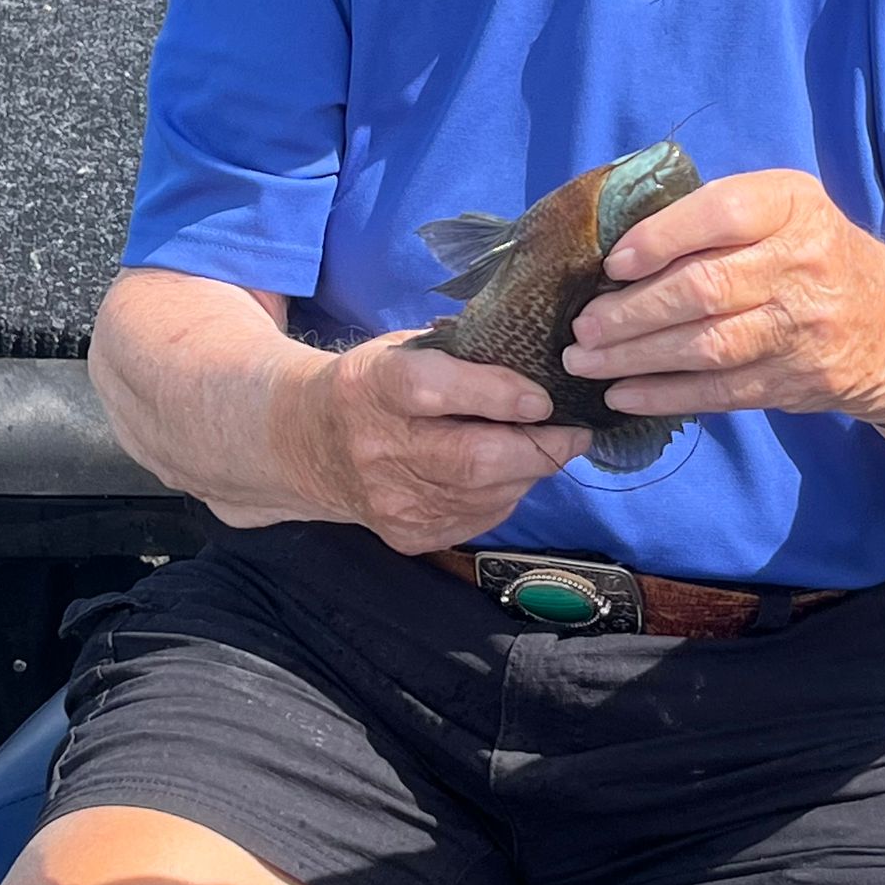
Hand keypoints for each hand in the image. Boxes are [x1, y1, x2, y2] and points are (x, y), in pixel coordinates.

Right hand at [269, 332, 591, 555]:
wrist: (308, 446)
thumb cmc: (371, 386)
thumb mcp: (400, 350)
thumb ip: (462, 352)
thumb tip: (540, 353)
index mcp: (371, 386)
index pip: (435, 392)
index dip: (496, 395)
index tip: (542, 397)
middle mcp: (377, 448)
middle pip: (474, 460)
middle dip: (540, 447)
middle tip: (576, 431)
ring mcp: (392, 501)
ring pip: (490, 494)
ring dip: (530, 471)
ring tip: (544, 446)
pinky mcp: (409, 535)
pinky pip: (483, 517)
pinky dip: (508, 493)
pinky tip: (506, 472)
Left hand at [562, 169, 884, 424]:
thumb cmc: (814, 253)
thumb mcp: (785, 208)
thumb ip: (716, 214)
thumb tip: (619, 239)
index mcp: (792, 205)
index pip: (722, 214)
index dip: (660, 238)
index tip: (613, 262)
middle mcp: (802, 264)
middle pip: (705, 288)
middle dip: (632, 312)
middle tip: (582, 327)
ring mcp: (801, 328)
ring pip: (707, 346)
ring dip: (636, 357)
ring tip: (585, 362)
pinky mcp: (795, 381)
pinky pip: (720, 392)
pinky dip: (665, 395)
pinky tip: (623, 395)